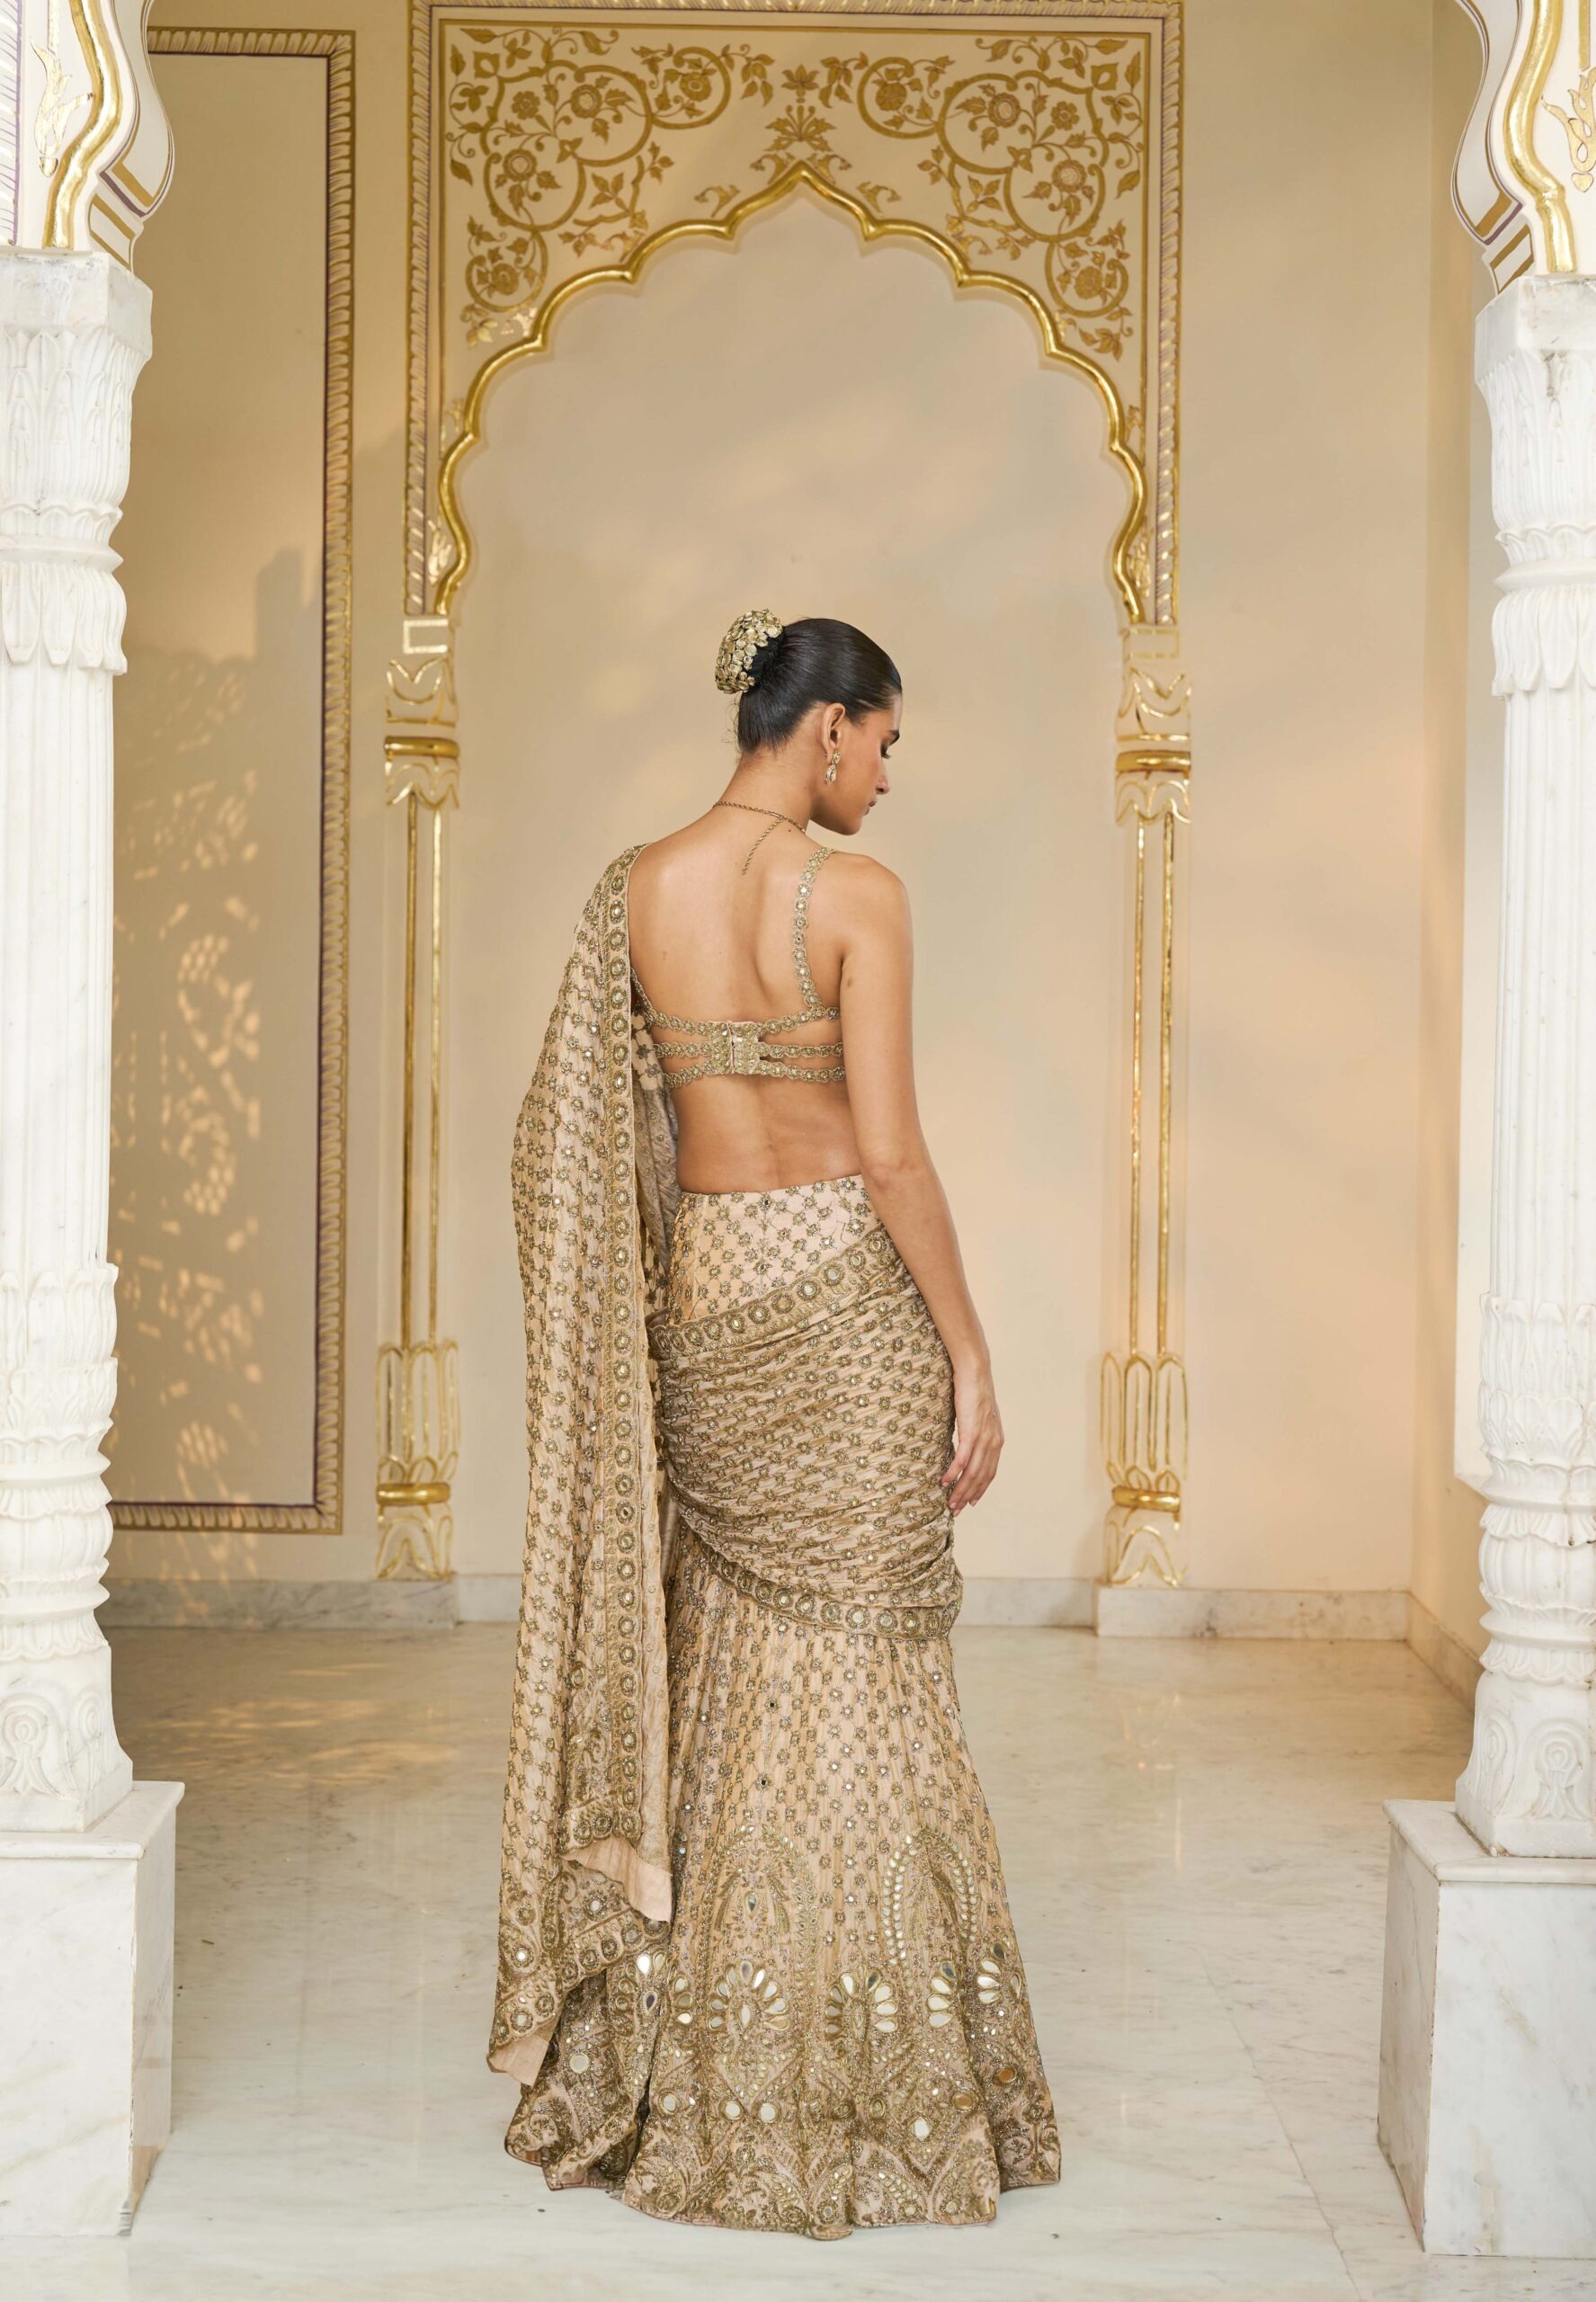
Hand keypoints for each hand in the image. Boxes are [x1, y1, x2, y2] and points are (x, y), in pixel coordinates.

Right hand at [942, 1360, 1002, 1514]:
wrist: (975, 1372)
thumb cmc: (973, 1391)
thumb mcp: (978, 1416)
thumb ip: (975, 1432)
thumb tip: (966, 1442)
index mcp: (997, 1440)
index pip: (990, 1472)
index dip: (980, 1489)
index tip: (971, 1502)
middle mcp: (994, 1442)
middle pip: (981, 1477)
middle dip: (968, 1495)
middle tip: (956, 1509)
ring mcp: (984, 1438)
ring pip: (972, 1472)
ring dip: (960, 1489)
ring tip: (949, 1502)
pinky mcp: (972, 1431)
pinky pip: (963, 1458)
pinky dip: (954, 1472)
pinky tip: (945, 1481)